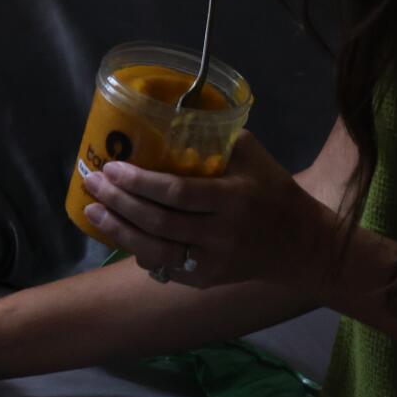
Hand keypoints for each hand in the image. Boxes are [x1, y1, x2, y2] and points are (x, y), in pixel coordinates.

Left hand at [77, 131, 333, 289]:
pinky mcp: (207, 280)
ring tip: (92, 211)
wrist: (304, 245)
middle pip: (158, 222)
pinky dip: (139, 251)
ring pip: (155, 251)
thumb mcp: (253, 156)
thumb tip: (170, 116)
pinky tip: (119, 233)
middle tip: (92, 183)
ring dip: (119, 230)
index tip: (111, 167)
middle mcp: (222, 234)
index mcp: (234, 198)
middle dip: (119, 203)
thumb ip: (216, 138)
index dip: (139, 183)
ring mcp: (214, 262)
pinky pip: (164, 268)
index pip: (177, 193)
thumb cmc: (274, 191)